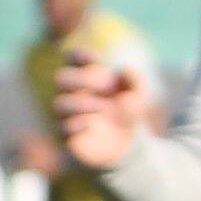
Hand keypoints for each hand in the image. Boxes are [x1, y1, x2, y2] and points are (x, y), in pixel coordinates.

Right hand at [49, 52, 148, 172]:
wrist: (130, 145)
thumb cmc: (129, 112)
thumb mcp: (140, 95)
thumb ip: (136, 80)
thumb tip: (125, 70)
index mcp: (86, 78)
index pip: (72, 59)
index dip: (78, 55)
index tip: (94, 59)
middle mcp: (73, 94)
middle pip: (61, 78)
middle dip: (81, 79)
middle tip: (104, 86)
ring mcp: (69, 116)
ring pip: (59, 104)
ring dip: (81, 104)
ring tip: (103, 108)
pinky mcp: (69, 137)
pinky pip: (62, 129)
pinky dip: (75, 124)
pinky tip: (90, 124)